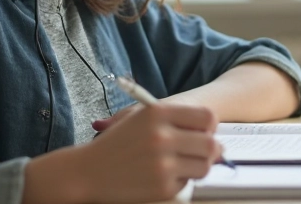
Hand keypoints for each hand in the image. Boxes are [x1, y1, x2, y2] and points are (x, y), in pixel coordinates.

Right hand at [79, 103, 221, 202]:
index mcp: (158, 113)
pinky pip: (187, 183)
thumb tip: (212, 135)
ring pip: (204, 166)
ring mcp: (163, 164)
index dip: (209, 127)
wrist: (88, 171)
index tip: (203, 132)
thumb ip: (176, 120)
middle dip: (211, 150)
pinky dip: (178, 180)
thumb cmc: (117, 143)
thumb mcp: (141, 118)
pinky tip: (161, 175)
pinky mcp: (163, 187)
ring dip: (197, 166)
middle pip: (211, 144)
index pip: (207, 117)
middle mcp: (162, 136)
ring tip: (181, 164)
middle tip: (203, 152)